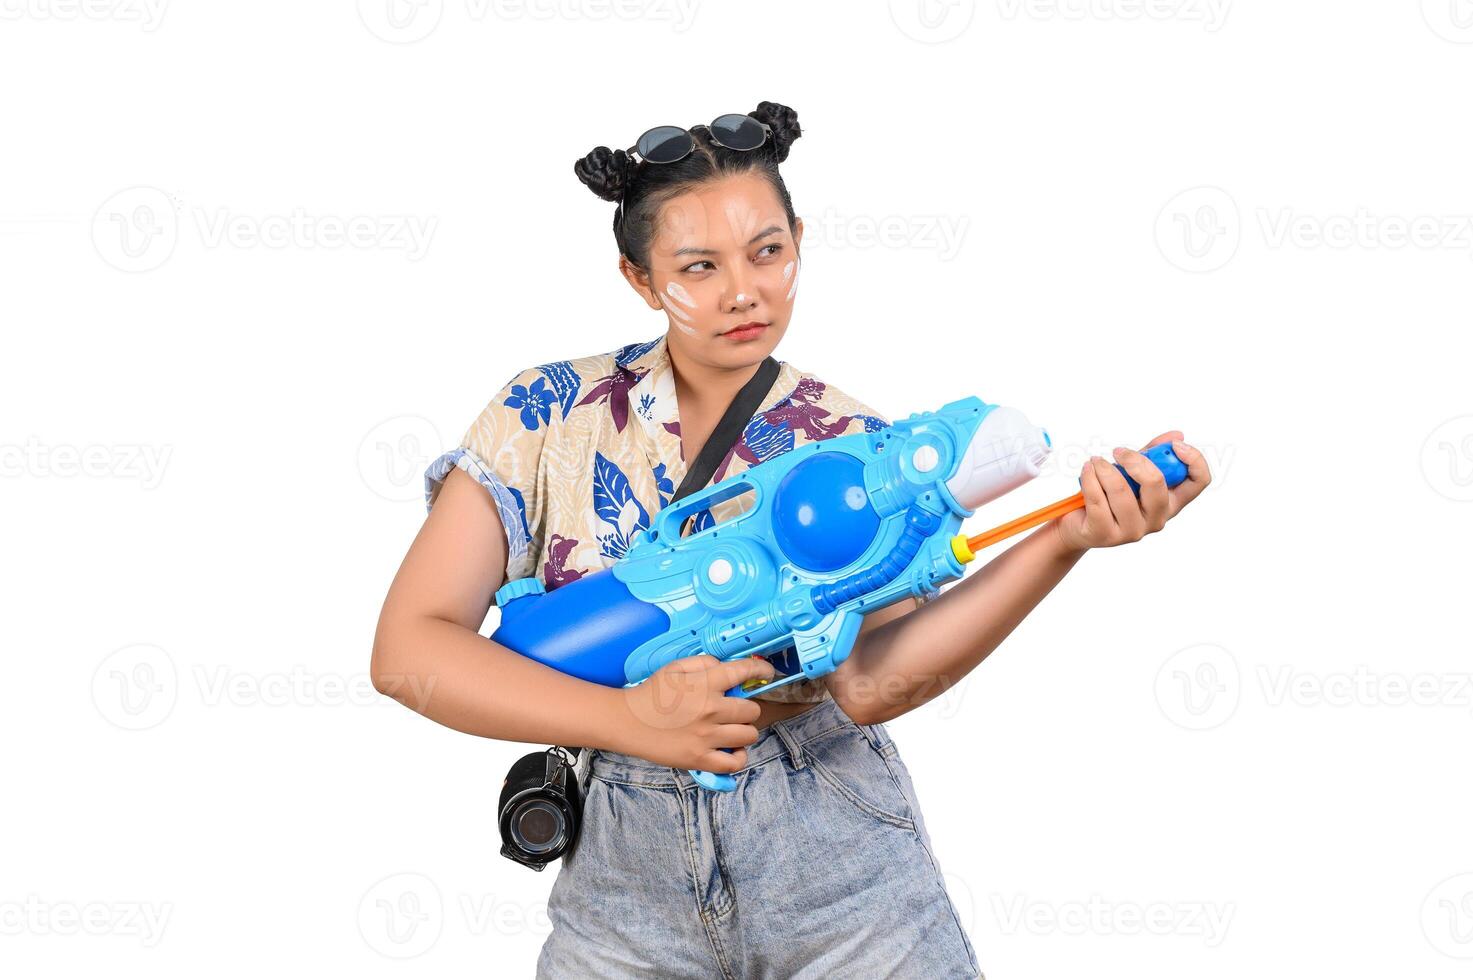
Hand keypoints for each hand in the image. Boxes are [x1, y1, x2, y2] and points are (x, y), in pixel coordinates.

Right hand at [618, 655, 774, 773]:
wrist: (628, 722)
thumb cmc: (651, 693)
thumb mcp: (675, 667)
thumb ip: (704, 663)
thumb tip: (726, 668)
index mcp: (705, 683)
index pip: (745, 671)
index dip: (762, 670)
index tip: (767, 673)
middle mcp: (711, 709)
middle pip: (752, 710)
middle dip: (746, 708)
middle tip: (734, 710)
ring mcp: (707, 737)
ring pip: (749, 735)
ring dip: (744, 731)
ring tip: (731, 730)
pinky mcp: (700, 759)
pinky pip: (735, 762)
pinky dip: (738, 757)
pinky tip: (731, 750)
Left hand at [1053, 431, 1211, 553]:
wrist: (1078, 525)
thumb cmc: (1109, 496)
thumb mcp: (1133, 472)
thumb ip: (1153, 454)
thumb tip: (1177, 435)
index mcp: (1171, 502)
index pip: (1199, 481)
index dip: (1194, 460)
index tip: (1174, 445)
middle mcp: (1157, 519)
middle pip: (1156, 483)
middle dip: (1135, 460)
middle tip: (1118, 451)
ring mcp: (1133, 530)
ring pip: (1121, 490)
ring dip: (1104, 469)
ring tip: (1094, 462)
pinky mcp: (1105, 535)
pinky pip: (1097, 499)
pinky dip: (1089, 479)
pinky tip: (1087, 471)